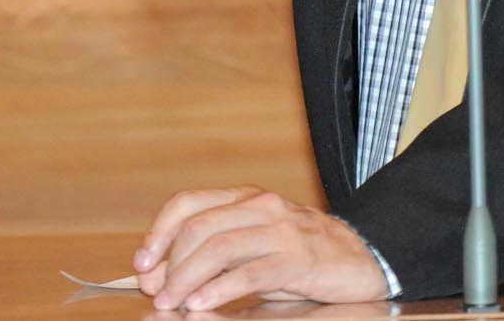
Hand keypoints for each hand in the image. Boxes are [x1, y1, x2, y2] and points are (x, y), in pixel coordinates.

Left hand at [132, 186, 388, 311]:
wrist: (361, 257)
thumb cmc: (300, 255)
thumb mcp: (254, 245)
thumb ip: (214, 253)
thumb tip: (160, 277)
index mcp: (245, 199)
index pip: (188, 203)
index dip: (159, 233)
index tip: (142, 264)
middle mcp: (261, 206)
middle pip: (198, 228)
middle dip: (169, 264)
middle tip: (156, 293)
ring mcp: (281, 230)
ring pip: (219, 247)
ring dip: (187, 278)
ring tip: (173, 303)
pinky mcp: (298, 258)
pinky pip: (250, 272)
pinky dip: (219, 290)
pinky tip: (202, 304)